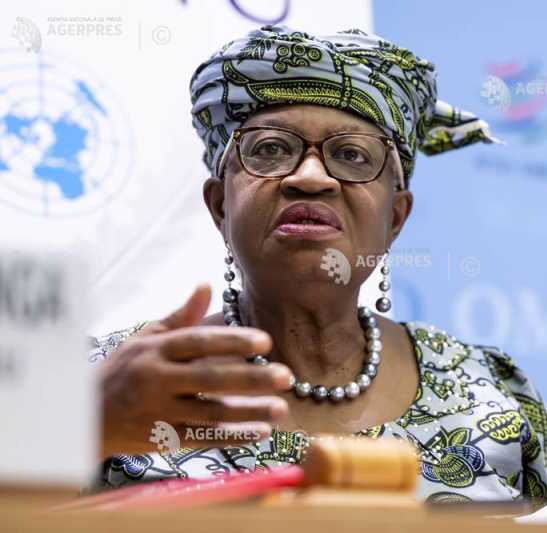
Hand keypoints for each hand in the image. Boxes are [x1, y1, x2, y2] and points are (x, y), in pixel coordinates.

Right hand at [99, 284, 292, 457]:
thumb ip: (180, 316)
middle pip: (210, 378)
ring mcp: (158, 411)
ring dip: (249, 412)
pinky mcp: (161, 438)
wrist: (83, 414)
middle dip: (251, 378)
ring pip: (210, 412)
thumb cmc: (123, 369)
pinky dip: (232, 436)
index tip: (266, 341)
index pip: (199, 342)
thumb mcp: (145, 337)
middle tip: (286, 376)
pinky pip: (202, 437)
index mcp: (156, 350)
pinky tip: (261, 432)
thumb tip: (207, 284)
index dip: (232, 340)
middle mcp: (156, 380)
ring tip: (282, 409)